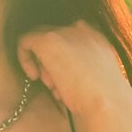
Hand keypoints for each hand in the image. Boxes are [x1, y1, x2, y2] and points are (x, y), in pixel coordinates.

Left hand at [16, 19, 131, 119]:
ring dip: (42, 65)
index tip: (64, 81)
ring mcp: (65, 32)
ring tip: (55, 87)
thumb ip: (81, 64)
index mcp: (95, 35)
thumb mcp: (97, 75)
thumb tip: (62, 69)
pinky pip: (24, 40)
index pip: (67, 39)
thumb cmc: (103, 99)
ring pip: (39, 41)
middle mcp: (81, 28)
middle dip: (50, 64)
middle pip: (52, 39)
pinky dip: (24, 59)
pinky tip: (33, 77)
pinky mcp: (48, 40)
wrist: (106, 104)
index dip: (61, 61)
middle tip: (56, 86)